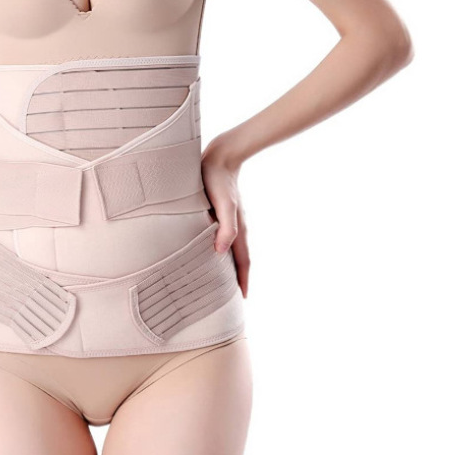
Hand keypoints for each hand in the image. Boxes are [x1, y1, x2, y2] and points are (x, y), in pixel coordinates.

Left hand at [201, 140, 250, 298]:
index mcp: (238, 228)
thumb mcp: (223, 204)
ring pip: (231, 248)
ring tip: (222, 278)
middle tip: (231, 296)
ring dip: (229, 264)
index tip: (242, 299)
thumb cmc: (218, 179)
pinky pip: (223, 236)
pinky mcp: (220, 212)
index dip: (243, 280)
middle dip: (238, 277)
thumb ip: (225, 226)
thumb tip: (221, 252)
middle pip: (239, 258)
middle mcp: (236, 226)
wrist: (220, 155)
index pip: (243, 261)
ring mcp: (229, 219)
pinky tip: (211, 250)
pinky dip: (221, 249)